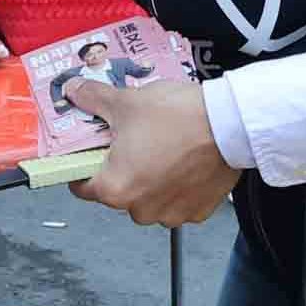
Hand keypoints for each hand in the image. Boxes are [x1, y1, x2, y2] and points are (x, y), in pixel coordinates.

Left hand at [64, 69, 237, 226]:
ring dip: (151, 180)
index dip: (83, 166)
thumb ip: (93, 99)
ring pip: (148, 199)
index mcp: (115, 188)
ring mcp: (171, 213)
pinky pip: (177, 201)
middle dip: (122, 169)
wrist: (230, 123)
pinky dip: (177, 185)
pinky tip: (183, 161)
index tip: (91, 154)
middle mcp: (141, 209)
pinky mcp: (197, 211)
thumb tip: (75, 92)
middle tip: (133, 142)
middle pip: (118, 192)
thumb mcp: (126, 101)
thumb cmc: (181, 117)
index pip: (82, 187)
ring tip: (163, 149)